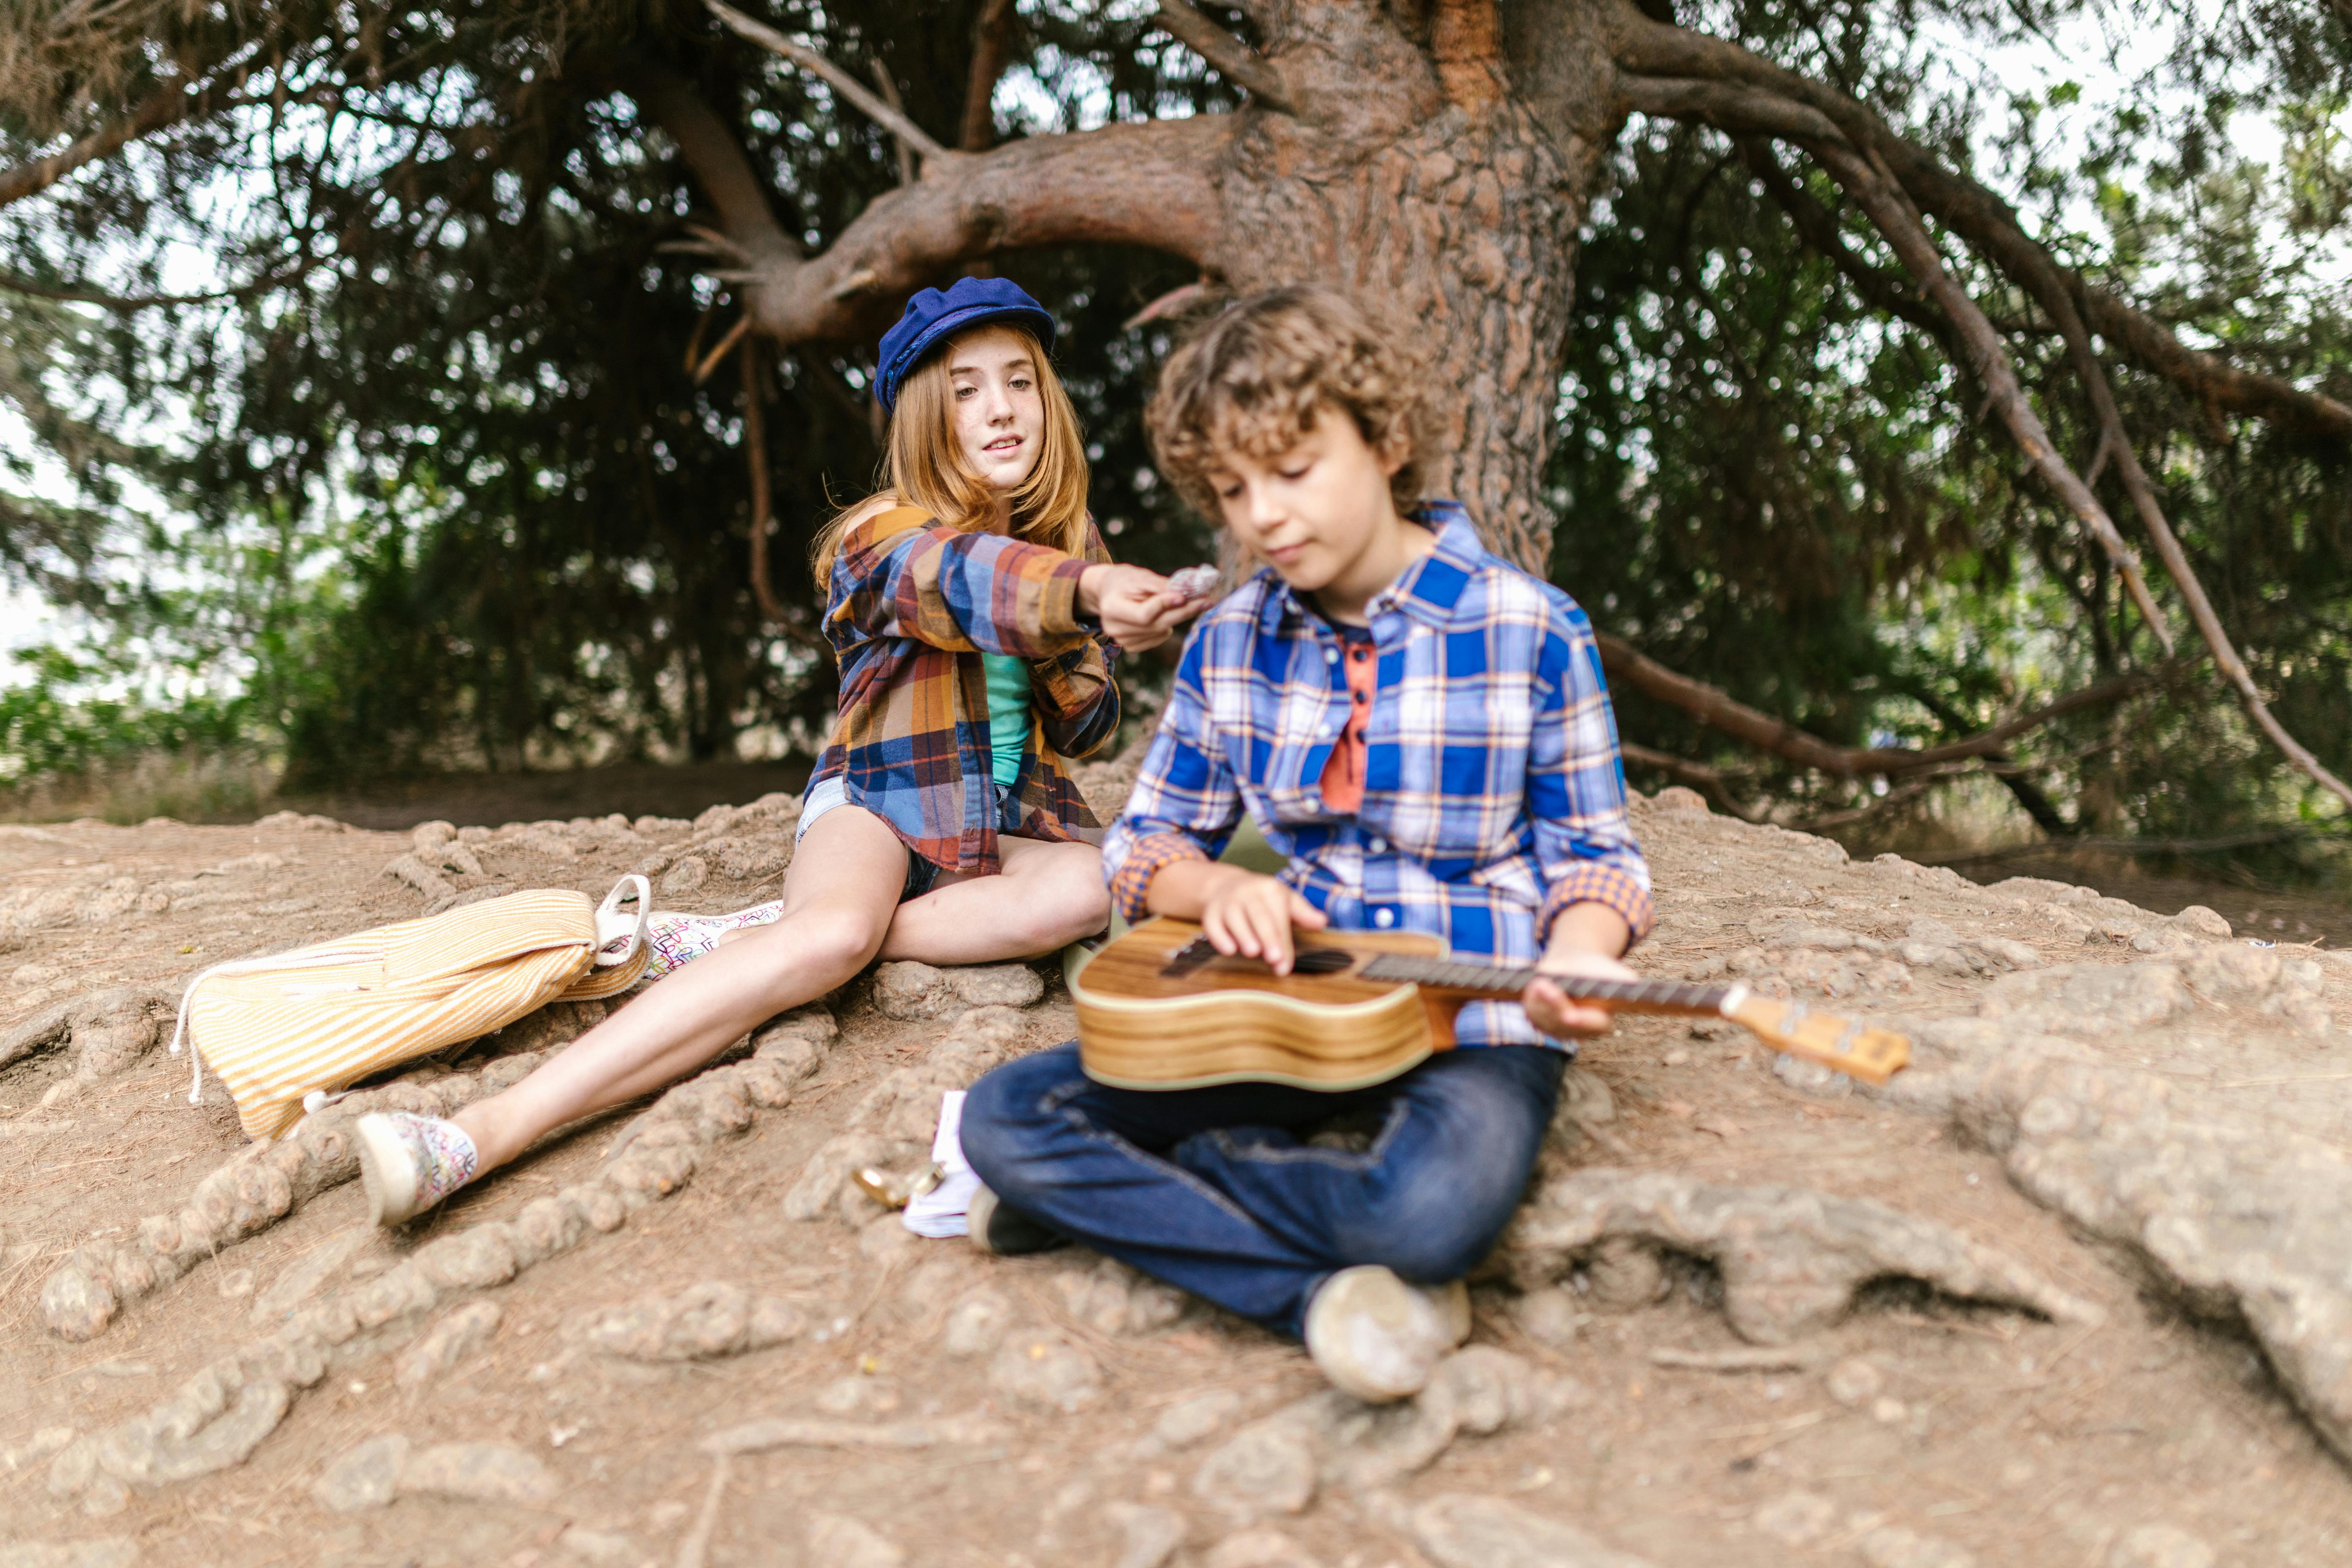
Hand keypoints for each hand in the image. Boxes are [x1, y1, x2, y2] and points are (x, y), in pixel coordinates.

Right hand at [1079, 563, 1204, 651]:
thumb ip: (1160, 585)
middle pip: (1156, 625)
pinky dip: (1166, 626)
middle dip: (1183, 612)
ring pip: (1160, 632)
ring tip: (1185, 602)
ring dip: (1177, 617)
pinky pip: (1158, 638)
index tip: (1184, 595)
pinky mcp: (1131, 646)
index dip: (1164, 605)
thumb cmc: (1125, 581)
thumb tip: (1184, 593)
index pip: (1144, 614)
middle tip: (1206, 601)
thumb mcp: (1139, 576)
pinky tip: (1163, 615)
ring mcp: (1122, 640)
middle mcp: (1114, 628)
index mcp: (1112, 608)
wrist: (1108, 592)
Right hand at [1194, 864, 1326, 975]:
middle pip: (1259, 916)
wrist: (1226, 886)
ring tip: (1253, 952)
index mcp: (1269, 888)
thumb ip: (1303, 913)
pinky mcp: (1210, 913)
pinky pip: (1212, 926)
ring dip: (1243, 936)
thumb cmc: (1262, 899)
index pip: (1279, 917)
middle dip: (1267, 937)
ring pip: (1235, 919)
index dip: (1283, 941)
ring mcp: (1227, 902)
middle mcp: (1247, 892)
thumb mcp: (1286, 900)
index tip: (1286, 964)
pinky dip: (1219, 938)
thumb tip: (1322, 922)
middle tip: (1274, 958)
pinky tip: (1230, 949)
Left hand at [1522, 947, 1638, 1039]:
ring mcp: (1556, 1028)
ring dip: (1539, 999)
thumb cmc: (1596, 970)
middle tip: (1544, 985)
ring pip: (1544, 1017)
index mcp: (1600, 1021)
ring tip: (1539, 981)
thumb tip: (1630, 983)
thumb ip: (1623, 980)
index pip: (1592, 1025)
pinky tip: (1535, 985)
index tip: (1571, 1015)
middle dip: (1554, 1004)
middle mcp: (1577, 1031)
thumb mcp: (1612, 972)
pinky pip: (1532, 1013)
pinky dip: (1532, 998)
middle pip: (1562, 1022)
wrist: (1573, 966)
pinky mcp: (1540, 1021)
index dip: (1581, 1022)